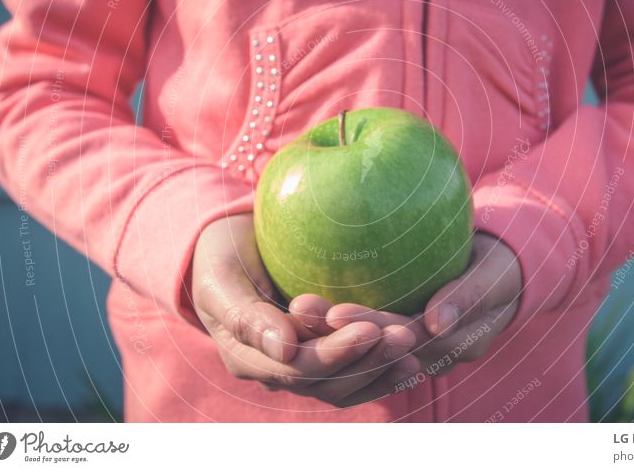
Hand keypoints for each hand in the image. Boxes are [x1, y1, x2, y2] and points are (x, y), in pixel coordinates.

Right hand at [191, 214, 419, 406]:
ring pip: (344, 384)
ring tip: (413, 345)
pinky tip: (413, 360)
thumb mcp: (221, 279)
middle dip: (368, 360)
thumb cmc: (220, 256)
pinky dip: (382, 370)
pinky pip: (353, 375)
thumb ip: (245, 316)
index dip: (334, 354)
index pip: (297, 369)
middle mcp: (275, 370)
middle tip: (404, 334)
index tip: (368, 328)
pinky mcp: (319, 355)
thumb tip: (283, 349)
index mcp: (247, 356)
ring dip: (381, 367)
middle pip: (327, 382)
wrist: (226, 249)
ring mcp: (298, 367)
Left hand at [291, 232, 521, 380]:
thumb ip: (467, 297)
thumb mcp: (492, 276)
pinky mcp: (400, 335)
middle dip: (336, 332)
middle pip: (376, 348)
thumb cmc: (501, 268)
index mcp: (454, 346)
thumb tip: (435, 322)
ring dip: (329, 330)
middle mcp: (429, 355)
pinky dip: (337, 324)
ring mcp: (414, 348)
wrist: (502, 272)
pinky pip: (366, 335)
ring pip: (366, 346)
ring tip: (295, 307)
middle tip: (300, 307)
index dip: (367, 330)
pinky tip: (303, 304)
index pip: (404, 340)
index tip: (333, 313)